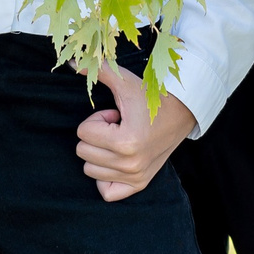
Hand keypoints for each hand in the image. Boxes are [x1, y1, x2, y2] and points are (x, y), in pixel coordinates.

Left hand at [76, 62, 194, 201]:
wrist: (182, 113)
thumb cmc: (152, 97)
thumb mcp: (125, 82)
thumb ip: (98, 71)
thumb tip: (71, 61)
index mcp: (126, 142)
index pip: (83, 133)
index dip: (97, 120)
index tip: (117, 115)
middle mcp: (130, 164)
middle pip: (83, 152)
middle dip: (96, 135)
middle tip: (119, 127)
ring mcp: (136, 177)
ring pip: (90, 170)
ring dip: (100, 153)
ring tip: (121, 139)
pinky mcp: (139, 184)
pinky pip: (107, 192)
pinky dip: (105, 177)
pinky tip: (115, 160)